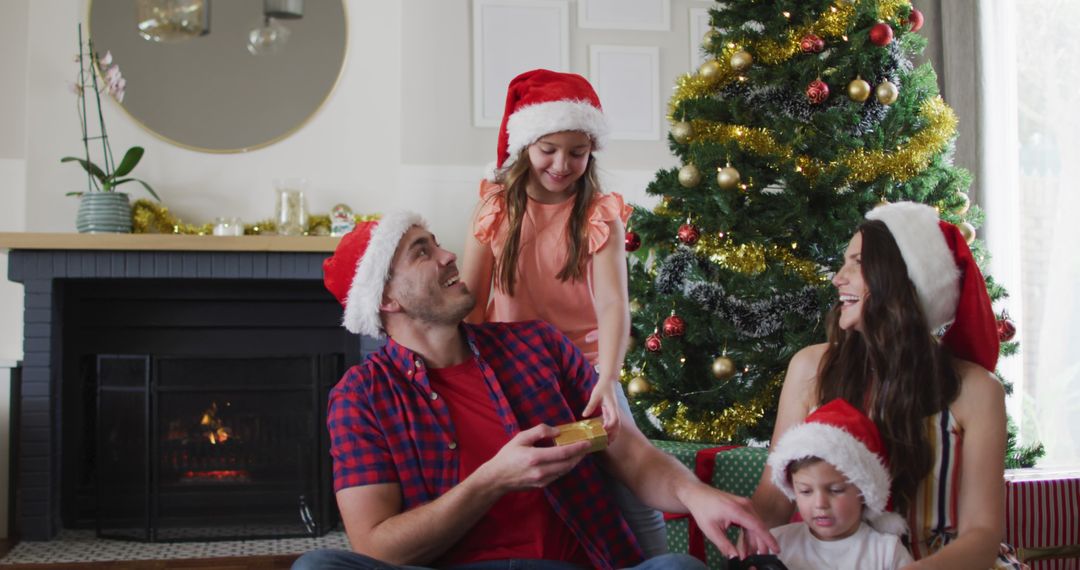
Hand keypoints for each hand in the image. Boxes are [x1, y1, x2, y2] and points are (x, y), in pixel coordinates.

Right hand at [473, 424, 591, 492]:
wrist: (497, 478)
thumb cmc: (508, 455)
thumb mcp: (520, 438)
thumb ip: (539, 432)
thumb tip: (557, 431)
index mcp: (535, 457)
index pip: (563, 453)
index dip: (578, 448)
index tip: (587, 442)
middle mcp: (541, 471)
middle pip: (568, 463)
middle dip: (579, 455)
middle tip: (587, 446)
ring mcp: (542, 480)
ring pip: (565, 471)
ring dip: (574, 461)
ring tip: (580, 452)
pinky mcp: (542, 485)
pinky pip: (558, 475)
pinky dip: (566, 467)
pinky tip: (567, 460)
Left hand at [582, 378, 621, 441]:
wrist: (609, 381)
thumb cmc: (602, 387)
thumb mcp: (595, 396)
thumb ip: (590, 406)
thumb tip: (584, 415)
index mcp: (612, 407)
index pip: (614, 419)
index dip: (610, 426)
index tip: (603, 431)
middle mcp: (615, 411)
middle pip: (618, 425)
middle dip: (613, 434)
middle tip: (606, 442)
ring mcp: (614, 412)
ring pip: (617, 425)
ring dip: (613, 434)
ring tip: (607, 442)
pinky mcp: (612, 412)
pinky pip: (613, 422)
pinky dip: (610, 429)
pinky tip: (605, 434)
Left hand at [686, 486, 778, 559]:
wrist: (697, 494)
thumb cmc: (702, 510)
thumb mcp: (711, 530)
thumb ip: (725, 545)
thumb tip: (735, 558)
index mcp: (737, 510)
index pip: (758, 526)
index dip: (768, 539)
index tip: (776, 550)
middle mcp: (745, 505)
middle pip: (758, 528)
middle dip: (760, 545)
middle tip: (759, 560)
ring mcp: (745, 505)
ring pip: (755, 526)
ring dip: (753, 542)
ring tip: (749, 556)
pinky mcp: (744, 507)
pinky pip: (751, 522)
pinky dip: (749, 535)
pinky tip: (746, 547)